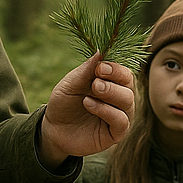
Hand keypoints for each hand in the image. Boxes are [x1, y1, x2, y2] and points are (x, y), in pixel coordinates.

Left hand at [38, 54, 134, 168]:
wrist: (53, 129)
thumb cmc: (64, 103)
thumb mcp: (72, 83)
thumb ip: (88, 69)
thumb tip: (102, 49)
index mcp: (111, 83)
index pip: (123, 72)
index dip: (115, 68)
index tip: (100, 67)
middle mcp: (119, 98)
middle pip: (129, 84)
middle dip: (113, 81)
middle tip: (95, 82)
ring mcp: (119, 115)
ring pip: (128, 101)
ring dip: (110, 94)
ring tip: (91, 92)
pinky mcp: (116, 133)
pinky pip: (122, 121)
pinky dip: (107, 111)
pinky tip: (89, 105)